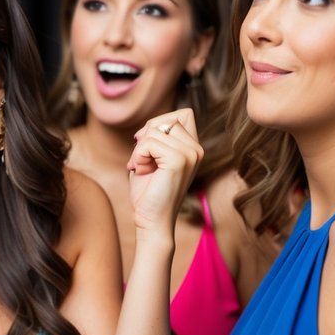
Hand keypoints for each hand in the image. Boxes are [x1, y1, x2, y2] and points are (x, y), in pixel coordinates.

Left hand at [127, 108, 203, 241]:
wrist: (151, 220)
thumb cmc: (148, 191)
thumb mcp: (151, 158)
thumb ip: (155, 138)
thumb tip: (148, 126)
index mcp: (194, 148)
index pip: (182, 114)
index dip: (159, 124)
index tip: (147, 146)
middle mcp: (197, 149)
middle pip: (165, 119)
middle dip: (146, 137)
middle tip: (143, 161)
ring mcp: (191, 154)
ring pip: (154, 130)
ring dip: (139, 150)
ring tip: (144, 169)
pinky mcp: (179, 160)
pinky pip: (148, 142)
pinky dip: (137, 156)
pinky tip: (141, 171)